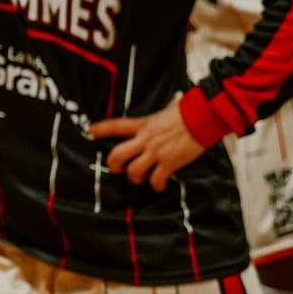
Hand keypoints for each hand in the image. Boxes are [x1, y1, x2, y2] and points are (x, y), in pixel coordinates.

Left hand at [91, 100, 205, 190]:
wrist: (202, 118)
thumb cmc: (187, 112)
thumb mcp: (165, 111)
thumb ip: (158, 117)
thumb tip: (168, 108)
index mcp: (143, 124)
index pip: (117, 126)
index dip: (101, 129)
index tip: (90, 131)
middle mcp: (145, 139)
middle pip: (117, 155)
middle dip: (113, 165)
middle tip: (117, 168)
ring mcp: (156, 152)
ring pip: (133, 171)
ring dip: (135, 178)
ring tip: (141, 178)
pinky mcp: (169, 163)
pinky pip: (156, 180)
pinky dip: (157, 185)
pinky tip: (160, 185)